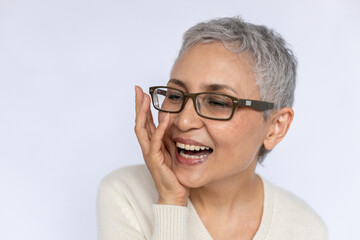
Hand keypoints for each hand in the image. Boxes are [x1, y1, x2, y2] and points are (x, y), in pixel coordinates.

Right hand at [134, 86, 188, 205]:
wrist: (173, 194)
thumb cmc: (173, 173)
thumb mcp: (171, 149)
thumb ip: (168, 136)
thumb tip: (170, 121)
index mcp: (151, 143)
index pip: (144, 121)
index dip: (142, 106)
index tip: (142, 92)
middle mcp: (147, 146)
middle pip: (139, 122)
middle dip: (138, 105)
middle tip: (137, 89)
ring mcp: (149, 153)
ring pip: (142, 129)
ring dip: (143, 113)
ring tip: (144, 98)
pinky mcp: (155, 160)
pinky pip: (156, 142)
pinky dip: (160, 129)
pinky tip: (165, 118)